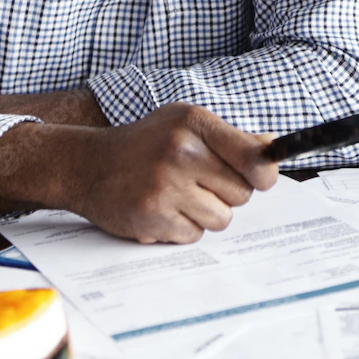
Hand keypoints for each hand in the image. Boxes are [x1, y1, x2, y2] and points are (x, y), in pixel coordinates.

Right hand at [59, 103, 278, 243]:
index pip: (253, 157)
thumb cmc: (144, 143)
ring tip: (178, 196)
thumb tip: (271, 148)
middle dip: (226, 194)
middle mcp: (180, 152)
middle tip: (199, 184)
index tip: (261, 178)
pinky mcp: (151, 217)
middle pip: (242, 193)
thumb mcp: (183, 124)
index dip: (264, 174)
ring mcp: (165, 186)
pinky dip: (182, 229)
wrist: (86, 165)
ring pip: (221, 219)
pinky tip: (162, 209)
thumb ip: (229, 138)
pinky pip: (194, 236)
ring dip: (205, 214)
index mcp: (194, 123)